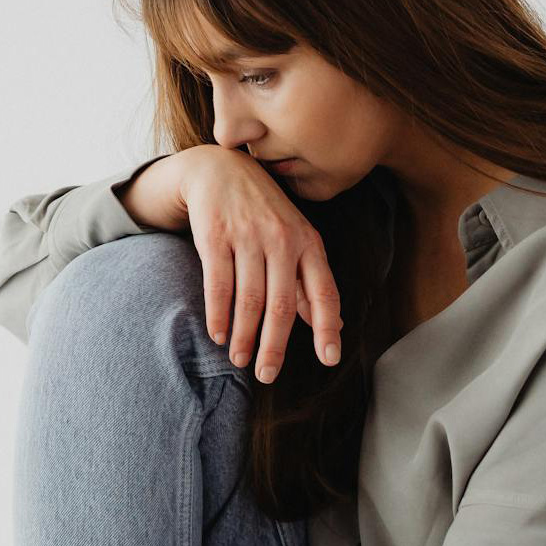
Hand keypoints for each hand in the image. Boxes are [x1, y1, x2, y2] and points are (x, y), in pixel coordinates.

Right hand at [174, 146, 343, 382]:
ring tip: (241, 359)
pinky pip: (218, 285)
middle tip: (267, 375)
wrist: (220, 169)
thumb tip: (328, 325)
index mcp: (308, 242)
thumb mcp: (294, 238)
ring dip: (244, 336)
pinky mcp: (215, 235)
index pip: (324, 290)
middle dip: (275, 346)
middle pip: (281, 304)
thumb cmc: (264, 211)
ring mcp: (248, 235)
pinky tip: (219, 335)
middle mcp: (282, 238)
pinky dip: (218, 315)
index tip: (329, 359)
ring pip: (249, 299)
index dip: (328, 326)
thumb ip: (307, 282)